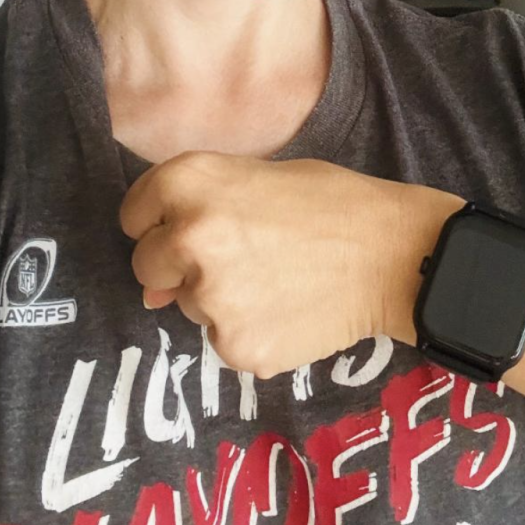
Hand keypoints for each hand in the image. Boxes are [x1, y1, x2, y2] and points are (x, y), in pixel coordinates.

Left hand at [119, 150, 462, 378]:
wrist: (391, 255)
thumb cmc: (329, 204)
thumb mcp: (258, 178)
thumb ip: (196, 213)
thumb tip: (153, 292)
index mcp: (188, 181)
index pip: (132, 214)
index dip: (161, 220)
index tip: (195, 224)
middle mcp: (186, 237)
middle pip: (146, 265)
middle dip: (179, 264)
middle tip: (238, 255)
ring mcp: (208, 297)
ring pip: (187, 305)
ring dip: (217, 296)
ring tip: (275, 278)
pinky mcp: (234, 346)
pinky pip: (222, 340)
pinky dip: (248, 329)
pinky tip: (287, 308)